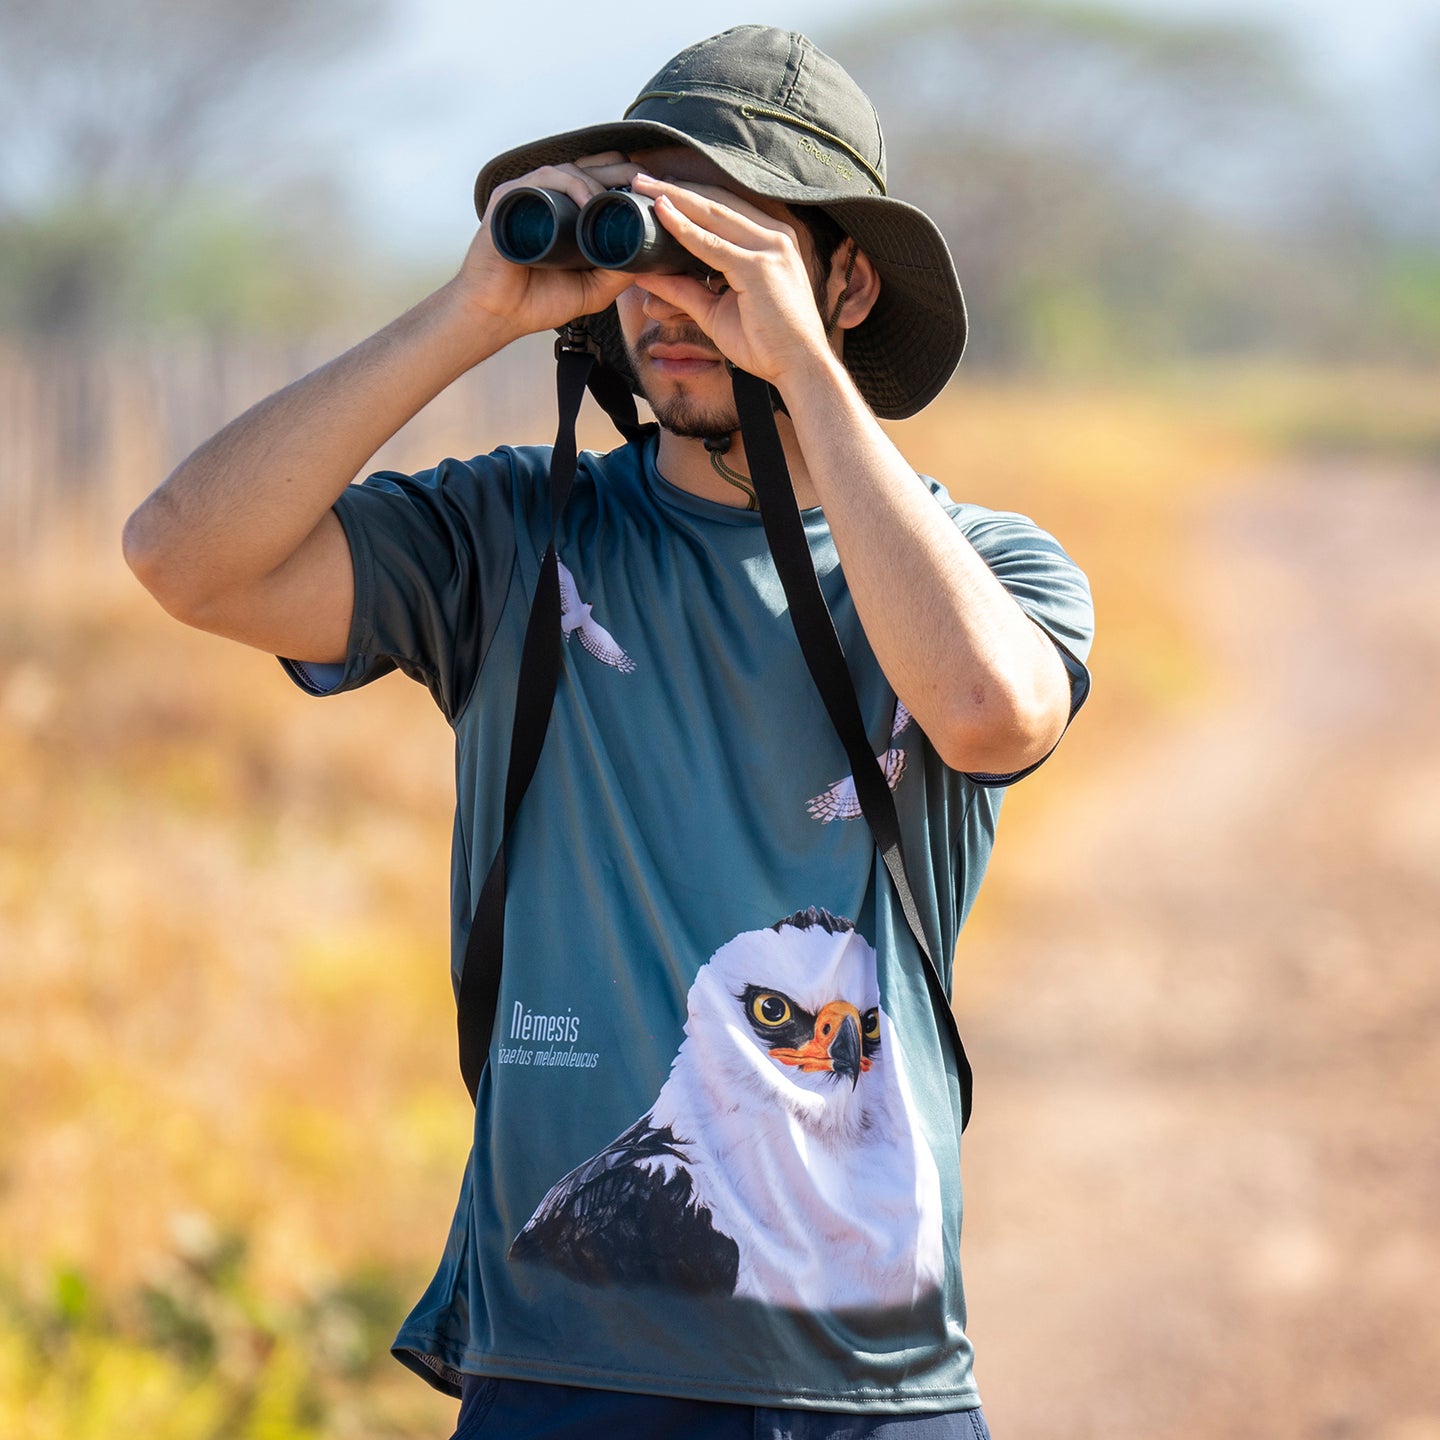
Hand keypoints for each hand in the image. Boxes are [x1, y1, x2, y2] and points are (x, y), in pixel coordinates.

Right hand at [454, 152, 641, 341]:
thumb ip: (619, 273)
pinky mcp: (512, 196)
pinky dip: (571, 184)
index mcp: (572, 215)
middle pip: (594, 168)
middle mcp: (553, 200)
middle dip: (624, 172)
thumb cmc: (538, 301)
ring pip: (573, 169)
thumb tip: (650, 255)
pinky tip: (588, 201)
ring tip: (617, 202)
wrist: (499, 313)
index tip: (653, 195)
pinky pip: (546, 177)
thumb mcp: (594, 290)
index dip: (629, 182)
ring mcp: (533, 195)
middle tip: (645, 186)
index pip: (605, 183)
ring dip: (600, 181)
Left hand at [624, 173, 834, 387]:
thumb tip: (646, 277)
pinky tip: (660, 213)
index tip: (657, 189)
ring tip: (641, 187)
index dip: (689, 196)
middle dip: (676, 188)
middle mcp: (774, 238)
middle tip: (639, 179)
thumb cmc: (767, 344)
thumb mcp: (716, 312)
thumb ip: (684, 291)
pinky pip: (712, 243)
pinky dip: (683, 228)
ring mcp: (769, 249)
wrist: (801, 369)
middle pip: (716, 202)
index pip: (725, 209)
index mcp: (771, 243)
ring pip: (712, 213)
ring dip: (674, 198)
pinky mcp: (758, 267)